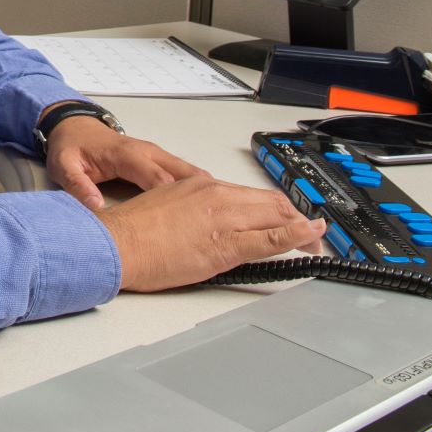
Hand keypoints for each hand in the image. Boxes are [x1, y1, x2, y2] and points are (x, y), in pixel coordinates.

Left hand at [44, 117, 206, 210]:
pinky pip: (185, 175)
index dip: (174, 199)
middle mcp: (148, 152)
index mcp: (127, 155)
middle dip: (203, 195)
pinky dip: (201, 189)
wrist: (74, 127)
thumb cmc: (71, 147)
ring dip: (208, 192)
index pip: (157, 178)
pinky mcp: (160, 161)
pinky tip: (213, 207)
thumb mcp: (63, 166)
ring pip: (190, 174)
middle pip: (183, 174)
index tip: (189, 220)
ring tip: (225, 216)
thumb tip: (95, 206)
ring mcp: (156, 155)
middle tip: (220, 219)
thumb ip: (77, 185)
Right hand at [97, 176, 326, 291]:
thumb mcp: (166, 205)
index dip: (275, 208)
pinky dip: (297, 236)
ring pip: (277, 216)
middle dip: (295, 217)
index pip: (250, 194)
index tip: (285, 217)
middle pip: (270, 202)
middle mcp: (217, 195)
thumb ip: (194, 209)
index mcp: (201, 185)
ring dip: (302, 228)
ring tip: (315, 240)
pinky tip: (311, 238)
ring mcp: (224, 219)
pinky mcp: (226, 245)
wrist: (116, 243)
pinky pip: (272, 239)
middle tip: (309, 232)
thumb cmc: (133, 231)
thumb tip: (211, 223)